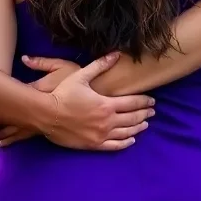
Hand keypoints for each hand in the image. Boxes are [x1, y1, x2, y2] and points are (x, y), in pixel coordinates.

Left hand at [0, 56, 77, 146]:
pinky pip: (42, 137)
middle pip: (19, 121)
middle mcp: (44, 110)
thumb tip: (24, 59)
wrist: (102, 95)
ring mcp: (53, 122)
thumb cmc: (81, 80)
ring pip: (28, 132)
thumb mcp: (62, 66)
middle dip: (5, 129)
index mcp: (42, 94)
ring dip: (13, 138)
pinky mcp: (61, 130)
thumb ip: (42, 63)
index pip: (18, 102)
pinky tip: (21, 150)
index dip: (4, 107)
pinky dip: (29, 140)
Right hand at [41, 53, 155, 150]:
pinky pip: (114, 146)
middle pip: (132, 118)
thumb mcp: (81, 76)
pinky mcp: (94, 144)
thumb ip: (100, 66)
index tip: (152, 101)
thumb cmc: (63, 94)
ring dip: (138, 128)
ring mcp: (101, 135)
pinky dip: (125, 143)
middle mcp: (107, 121)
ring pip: (126, 133)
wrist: (47, 114)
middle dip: (144, 114)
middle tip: (153, 112)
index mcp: (107, 104)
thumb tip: (116, 54)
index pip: (132, 103)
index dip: (144, 101)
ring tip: (145, 124)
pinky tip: (131, 140)